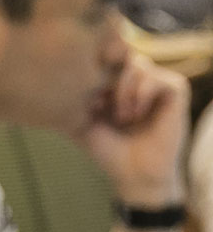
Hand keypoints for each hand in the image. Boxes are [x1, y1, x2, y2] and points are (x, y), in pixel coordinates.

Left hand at [85, 53, 189, 207]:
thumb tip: (55, 79)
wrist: (133, 175)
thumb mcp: (81, 122)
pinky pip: (156, 78)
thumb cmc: (108, 152)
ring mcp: (158, 83)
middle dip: (105, 83)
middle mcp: (138, 80)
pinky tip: (136, 115)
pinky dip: (141, 96)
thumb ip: (72, 100)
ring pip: (136, 64)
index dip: (92, 75)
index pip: (104, 59)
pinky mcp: (176, 90)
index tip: (89, 104)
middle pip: (119, 56)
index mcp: (117, 84)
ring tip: (122, 117)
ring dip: (122, 92)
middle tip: (100, 109)